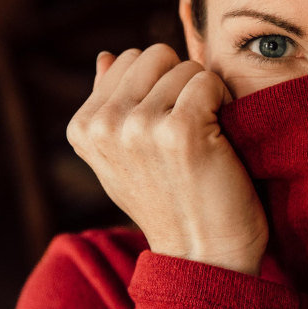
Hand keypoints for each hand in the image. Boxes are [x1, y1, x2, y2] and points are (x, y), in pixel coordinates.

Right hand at [66, 45, 268, 274]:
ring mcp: (139, 126)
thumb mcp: (122, 157)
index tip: (166, 126)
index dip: (160, 85)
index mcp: (84, 127)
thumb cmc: (171, 202)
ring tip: (203, 138)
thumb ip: (109, 106)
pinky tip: (219, 137)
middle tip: (190, 127)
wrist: (203, 253)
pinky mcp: (179, 130)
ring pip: (186, 67)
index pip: (129, 59)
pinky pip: (209, 81)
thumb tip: (106, 56)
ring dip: (205, 95)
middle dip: (180, 82)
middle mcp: (104, 125)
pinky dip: (224, 102)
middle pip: (156, 55)